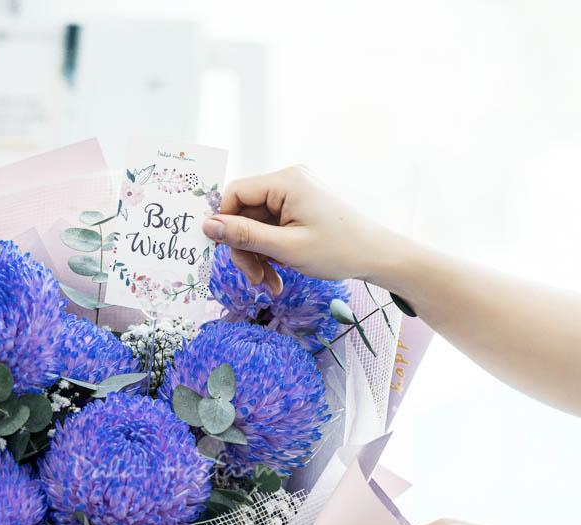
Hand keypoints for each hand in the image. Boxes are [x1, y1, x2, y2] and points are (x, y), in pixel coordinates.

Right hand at [201, 165, 415, 290]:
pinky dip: (271, 253)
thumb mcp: (286, 248)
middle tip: (255, 279)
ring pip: (256, 226)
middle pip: (244, 214)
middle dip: (246, 249)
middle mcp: (288, 181)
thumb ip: (244, 236)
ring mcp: (294, 195)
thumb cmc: (338, 250)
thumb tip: (206, 226)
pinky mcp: (299, 209)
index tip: (225, 252)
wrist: (377, 256)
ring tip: (270, 283)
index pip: (235, 193)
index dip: (224, 223)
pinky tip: (278, 274)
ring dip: (258, 257)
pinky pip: (271, 229)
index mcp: (286, 181)